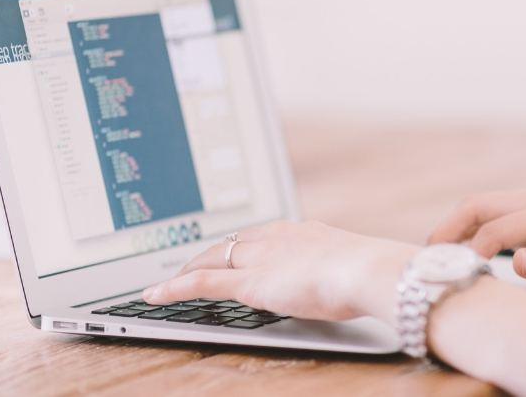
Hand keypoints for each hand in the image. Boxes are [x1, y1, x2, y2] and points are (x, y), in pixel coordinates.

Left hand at [143, 220, 417, 322]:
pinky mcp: (248, 282)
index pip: (256, 235)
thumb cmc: (370, 272)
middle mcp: (274, 237)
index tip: (230, 251)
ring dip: (188, 269)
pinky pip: (201, 282)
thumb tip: (338, 277)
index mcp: (299, 231)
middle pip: (228, 243)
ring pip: (211, 258)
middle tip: (189, 263)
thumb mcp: (349, 266)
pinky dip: (175, 288)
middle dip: (206, 253)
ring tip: (170, 280)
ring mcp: (259, 258)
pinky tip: (155, 295)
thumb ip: (334, 268)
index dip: (237, 245)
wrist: (369, 271)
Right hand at [428, 189, 525, 297]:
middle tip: (427, 256)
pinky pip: (487, 213)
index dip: (471, 251)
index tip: (455, 274)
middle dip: (448, 228)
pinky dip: (466, 227)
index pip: (495, 229)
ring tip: (435, 254)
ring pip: (478, 205)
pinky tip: (457, 249)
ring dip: (453, 226)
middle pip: (477, 205)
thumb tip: (515, 262)